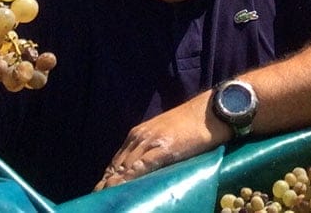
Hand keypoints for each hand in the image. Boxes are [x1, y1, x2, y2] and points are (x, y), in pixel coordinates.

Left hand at [94, 92, 228, 189]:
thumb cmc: (195, 124)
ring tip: (104, 199)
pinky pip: (141, 165)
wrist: (213, 110)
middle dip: (106, 184)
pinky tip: (122, 188)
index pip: (117, 161)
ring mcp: (150, 141)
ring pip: (124, 167)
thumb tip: (148, 169)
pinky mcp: (163, 148)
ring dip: (113, 185)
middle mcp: (140, 137)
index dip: (108, 179)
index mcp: (139, 135)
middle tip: (97, 200)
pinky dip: (129, 178)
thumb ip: (155, 150)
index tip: (100, 194)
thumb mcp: (168, 137)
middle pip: (116, 166)